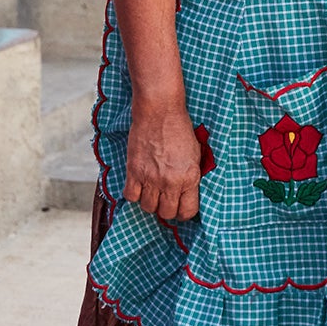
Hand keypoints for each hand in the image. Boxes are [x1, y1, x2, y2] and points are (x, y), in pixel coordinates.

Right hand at [123, 92, 204, 222]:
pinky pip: (130, 196)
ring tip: (153, 191)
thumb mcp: (196, 155)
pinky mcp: (134, 171)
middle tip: (166, 199)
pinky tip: (139, 185)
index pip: (187, 212)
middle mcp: (170, 182)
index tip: (180, 208)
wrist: (160, 111)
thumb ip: (191, 177)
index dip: (184, 213)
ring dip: (150, 202)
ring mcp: (151, 178)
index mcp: (189, 178)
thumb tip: (187, 194)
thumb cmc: (180, 129)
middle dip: (167, 209)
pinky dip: (134, 194)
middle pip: (166, 213)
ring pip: (148, 208)